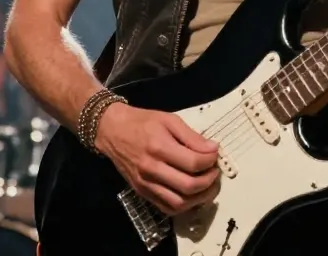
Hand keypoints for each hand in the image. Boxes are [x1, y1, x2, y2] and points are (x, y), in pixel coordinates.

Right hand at [94, 102, 220, 215]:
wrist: (112, 131)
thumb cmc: (142, 122)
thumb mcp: (169, 120)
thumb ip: (192, 136)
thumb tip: (213, 149)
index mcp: (159, 147)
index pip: (193, 162)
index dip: (210, 161)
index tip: (215, 154)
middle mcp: (151, 169)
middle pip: (189, 186)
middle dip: (210, 181)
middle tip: (215, 171)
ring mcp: (146, 184)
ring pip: (179, 203)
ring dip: (200, 198)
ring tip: (208, 186)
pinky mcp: (142, 192)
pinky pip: (167, 208)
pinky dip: (184, 205)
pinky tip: (192, 194)